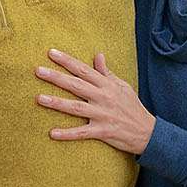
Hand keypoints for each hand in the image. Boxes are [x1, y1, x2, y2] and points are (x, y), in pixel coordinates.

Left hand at [36, 49, 154, 154]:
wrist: (147, 131)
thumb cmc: (132, 107)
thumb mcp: (122, 86)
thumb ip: (106, 73)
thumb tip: (98, 55)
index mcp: (107, 86)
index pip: (84, 70)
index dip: (67, 61)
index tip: (51, 53)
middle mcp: (103, 98)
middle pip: (77, 86)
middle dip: (57, 77)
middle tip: (38, 70)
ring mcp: (103, 115)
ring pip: (76, 107)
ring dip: (57, 103)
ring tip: (39, 98)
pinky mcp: (103, 131)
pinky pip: (83, 133)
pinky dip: (68, 134)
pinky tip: (52, 133)